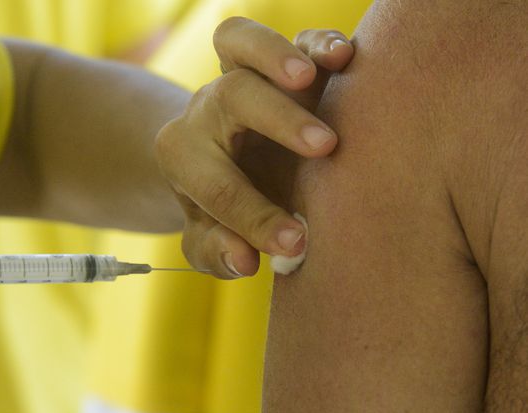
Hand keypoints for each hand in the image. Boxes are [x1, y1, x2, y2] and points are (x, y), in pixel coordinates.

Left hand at [156, 18, 354, 277]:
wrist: (220, 162)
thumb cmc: (218, 209)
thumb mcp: (209, 240)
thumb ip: (218, 253)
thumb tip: (244, 260)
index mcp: (183, 157)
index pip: (217, 187)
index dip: (255, 218)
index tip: (295, 243)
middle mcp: (206, 111)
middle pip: (231, 97)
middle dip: (278, 120)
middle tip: (325, 147)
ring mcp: (238, 78)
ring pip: (238, 44)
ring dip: (276, 55)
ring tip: (312, 76)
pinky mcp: (274, 61)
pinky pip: (284, 38)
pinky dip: (314, 41)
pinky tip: (344, 56)